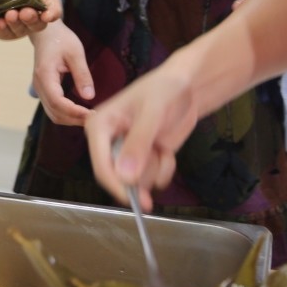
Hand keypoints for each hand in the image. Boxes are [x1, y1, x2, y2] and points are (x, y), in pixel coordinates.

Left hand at [0, 0, 62, 39]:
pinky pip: (4, 34)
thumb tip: (27, 2)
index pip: (54, 8)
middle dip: (32, 20)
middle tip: (25, 13)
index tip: (48, 16)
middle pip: (38, 24)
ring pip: (21, 31)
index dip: (53, 13)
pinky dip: (2, 30)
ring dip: (16, 25)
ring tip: (10, 15)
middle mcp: (32, 14)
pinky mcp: (2, 29)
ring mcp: (17, 24)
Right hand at [30, 23, 93, 126]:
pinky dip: (66, 114)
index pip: (57, 101)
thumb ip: (82, 75)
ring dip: (71, 119)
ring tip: (90, 117)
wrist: (45, 33)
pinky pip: (53, 108)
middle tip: (95, 119)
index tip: (92, 114)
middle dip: (74, 119)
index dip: (74, 112)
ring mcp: (39, 89)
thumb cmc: (61, 39)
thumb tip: (89, 97)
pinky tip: (81, 112)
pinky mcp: (44, 90)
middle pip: (54, 112)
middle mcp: (39, 85)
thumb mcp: (76, 53)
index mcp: (45, 75)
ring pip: (53, 114)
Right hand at [84, 67, 198, 210]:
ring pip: (136, 181)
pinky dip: (163, 169)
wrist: (186, 87)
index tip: (133, 198)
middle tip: (159, 160)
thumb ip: (138, 143)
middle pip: (117, 177)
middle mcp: (108, 142)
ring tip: (163, 148)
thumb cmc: (164, 90)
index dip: (116, 184)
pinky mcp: (143, 159)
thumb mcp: (151, 113)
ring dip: (155, 169)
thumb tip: (125, 176)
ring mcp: (126, 152)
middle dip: (141, 174)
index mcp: (99, 126)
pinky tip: (166, 151)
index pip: (101, 165)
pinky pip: (151, 178)